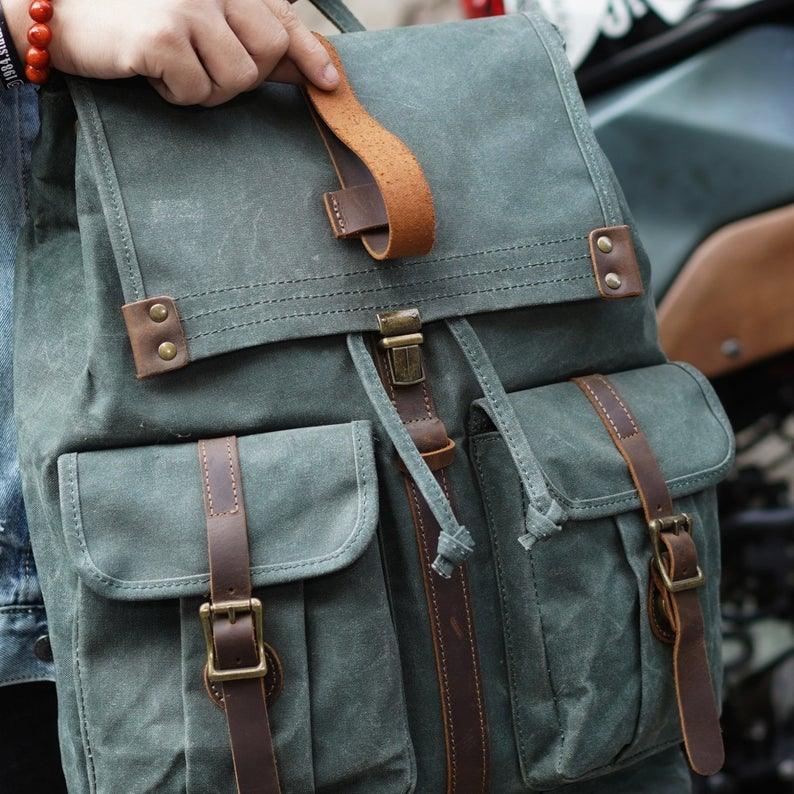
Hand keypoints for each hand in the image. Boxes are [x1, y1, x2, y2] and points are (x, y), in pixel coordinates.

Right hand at [3, 0, 338, 104]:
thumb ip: (249, 36)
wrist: (58, 9)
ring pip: (239, 78)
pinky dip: (179, 96)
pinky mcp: (163, 36)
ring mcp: (187, 6)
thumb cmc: (132, 16)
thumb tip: (305, 66)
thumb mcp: (197, 17)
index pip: (281, 18)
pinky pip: (199, 92)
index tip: (329, 82)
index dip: (310, 53)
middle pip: (268, 52)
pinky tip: (152, 73)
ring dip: (211, 89)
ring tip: (175, 69)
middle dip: (246, 75)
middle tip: (206, 66)